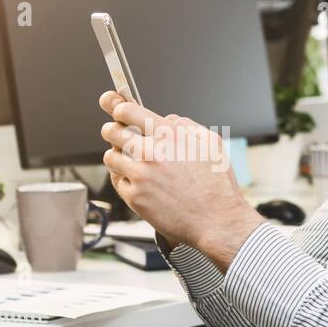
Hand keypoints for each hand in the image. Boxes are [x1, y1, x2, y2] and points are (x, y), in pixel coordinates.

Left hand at [98, 91, 262, 269]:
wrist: (216, 221)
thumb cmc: (217, 185)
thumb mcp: (211, 143)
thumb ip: (186, 125)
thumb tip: (168, 119)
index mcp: (168, 135)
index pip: (127, 111)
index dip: (117, 106)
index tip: (113, 106)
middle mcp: (151, 153)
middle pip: (111, 131)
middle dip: (112, 130)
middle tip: (115, 132)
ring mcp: (139, 176)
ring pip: (110, 157)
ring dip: (117, 156)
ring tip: (131, 161)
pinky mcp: (134, 197)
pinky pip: (117, 181)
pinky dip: (124, 179)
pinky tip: (138, 182)